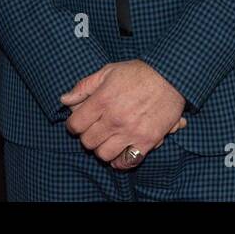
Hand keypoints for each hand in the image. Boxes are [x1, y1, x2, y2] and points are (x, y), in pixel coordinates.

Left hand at [60, 60, 187, 168]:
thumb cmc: (137, 72)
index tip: (78, 123)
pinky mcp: (147, 141)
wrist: (170, 77)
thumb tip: (64, 100)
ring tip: (107, 141)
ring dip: (102, 149)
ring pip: (104, 154)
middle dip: (87, 137)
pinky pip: (127, 162)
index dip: (73, 125)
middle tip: (94, 130)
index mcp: (102, 100)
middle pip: (88, 142)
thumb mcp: (107, 71)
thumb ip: (84, 87)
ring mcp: (130, 132)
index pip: (75, 125)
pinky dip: (121, 161)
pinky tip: (120, 152)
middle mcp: (114, 119)